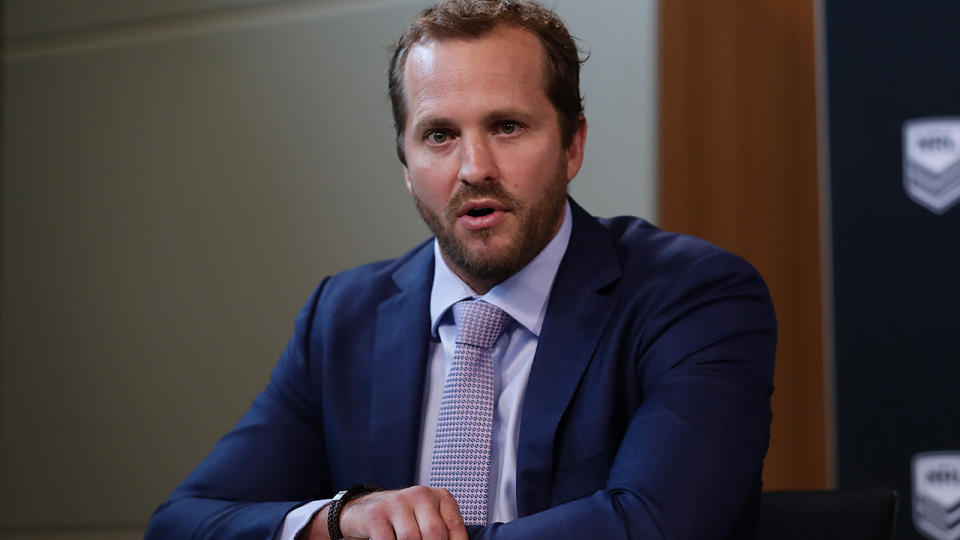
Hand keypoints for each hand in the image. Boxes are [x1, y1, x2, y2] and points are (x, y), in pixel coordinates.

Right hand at [306, 486, 467, 539]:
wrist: (365, 509)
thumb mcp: (427, 519)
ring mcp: (397, 503)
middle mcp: (420, 494)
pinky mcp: (377, 515)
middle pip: (434, 532)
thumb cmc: (404, 519)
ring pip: (411, 538)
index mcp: (439, 497)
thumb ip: (442, 532)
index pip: (455, 527)